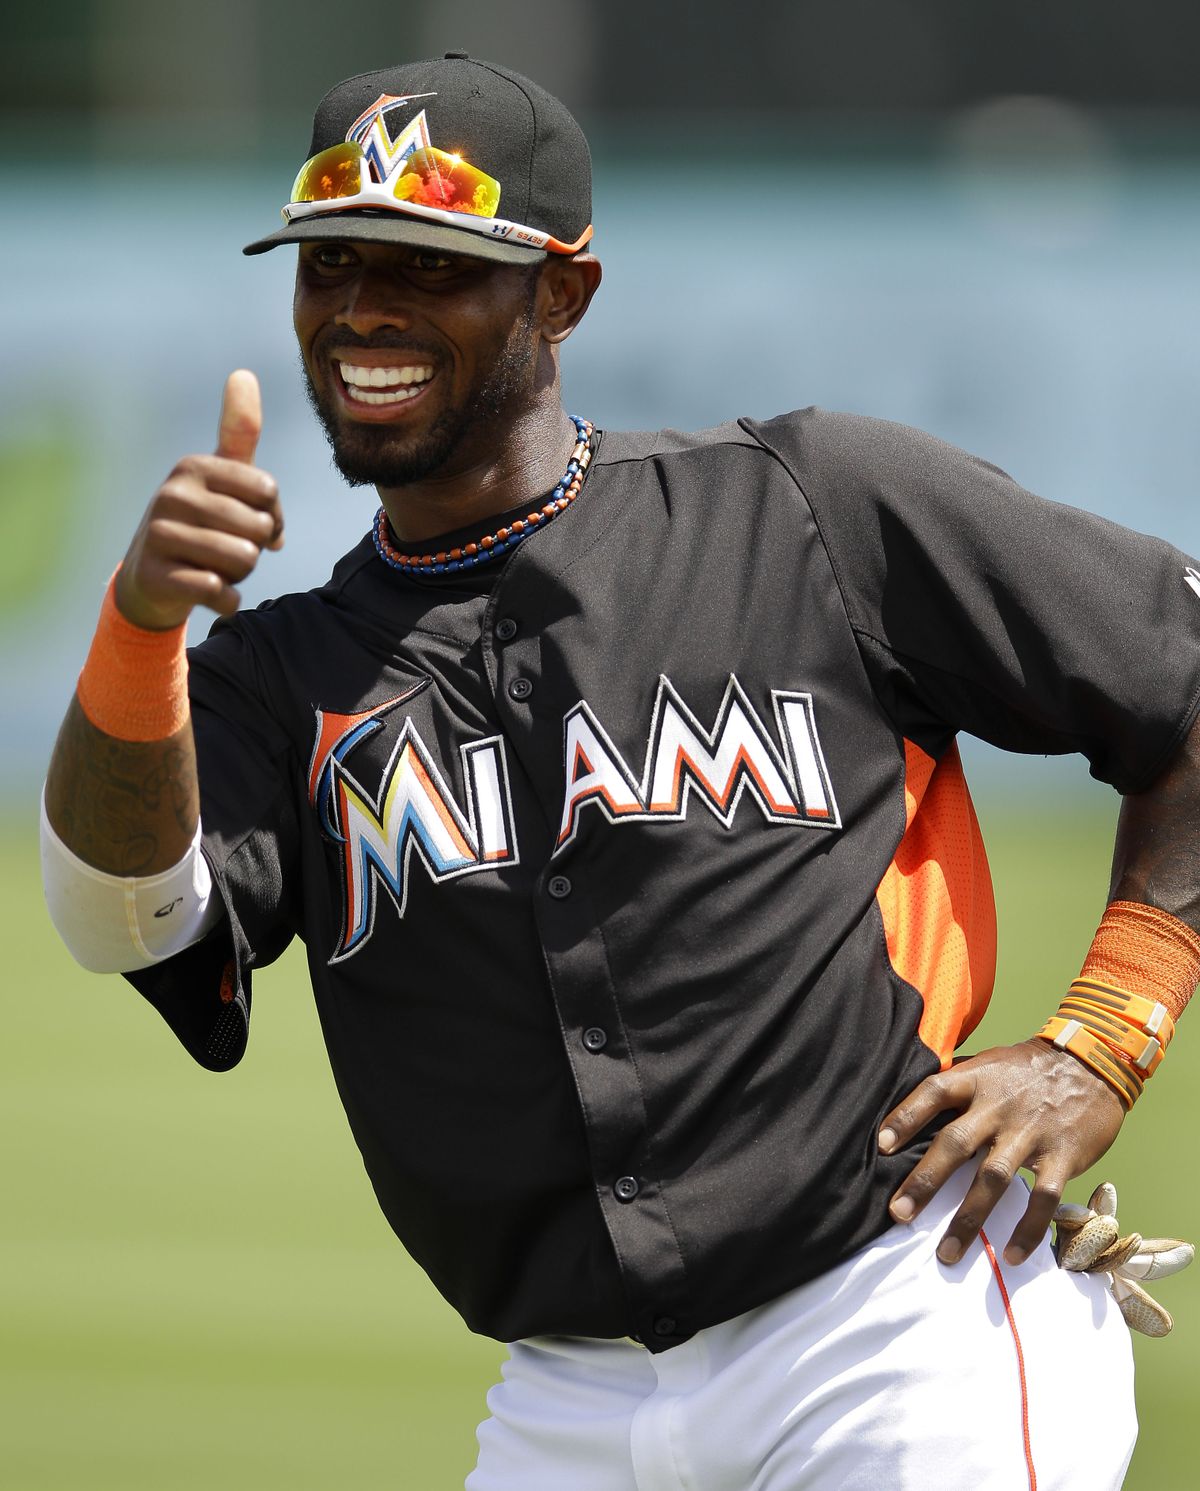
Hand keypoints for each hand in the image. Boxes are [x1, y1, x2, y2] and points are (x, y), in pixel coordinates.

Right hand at [115, 370, 283, 629]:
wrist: (152, 580)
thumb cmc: (202, 524)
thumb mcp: (221, 478)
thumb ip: (238, 432)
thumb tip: (243, 372)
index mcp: (193, 466)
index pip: (268, 491)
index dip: (272, 516)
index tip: (250, 521)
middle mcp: (172, 494)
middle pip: (258, 528)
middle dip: (255, 547)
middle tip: (227, 548)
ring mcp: (160, 534)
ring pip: (243, 560)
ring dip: (240, 574)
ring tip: (214, 566)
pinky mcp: (157, 575)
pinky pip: (220, 591)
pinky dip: (226, 600)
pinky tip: (211, 593)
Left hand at [878, 1038, 1125, 1266]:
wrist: (1092, 1063)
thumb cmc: (1027, 1069)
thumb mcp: (988, 1064)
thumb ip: (955, 1087)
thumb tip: (911, 1114)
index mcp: (976, 1079)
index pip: (933, 1092)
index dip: (905, 1116)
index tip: (881, 1146)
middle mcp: (999, 1106)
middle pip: (955, 1143)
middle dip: (925, 1181)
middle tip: (898, 1214)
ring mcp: (1031, 1132)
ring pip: (994, 1179)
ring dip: (968, 1219)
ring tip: (946, 1254)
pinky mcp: (1063, 1156)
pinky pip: (1043, 1198)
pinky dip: (1027, 1230)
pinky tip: (1009, 1256)